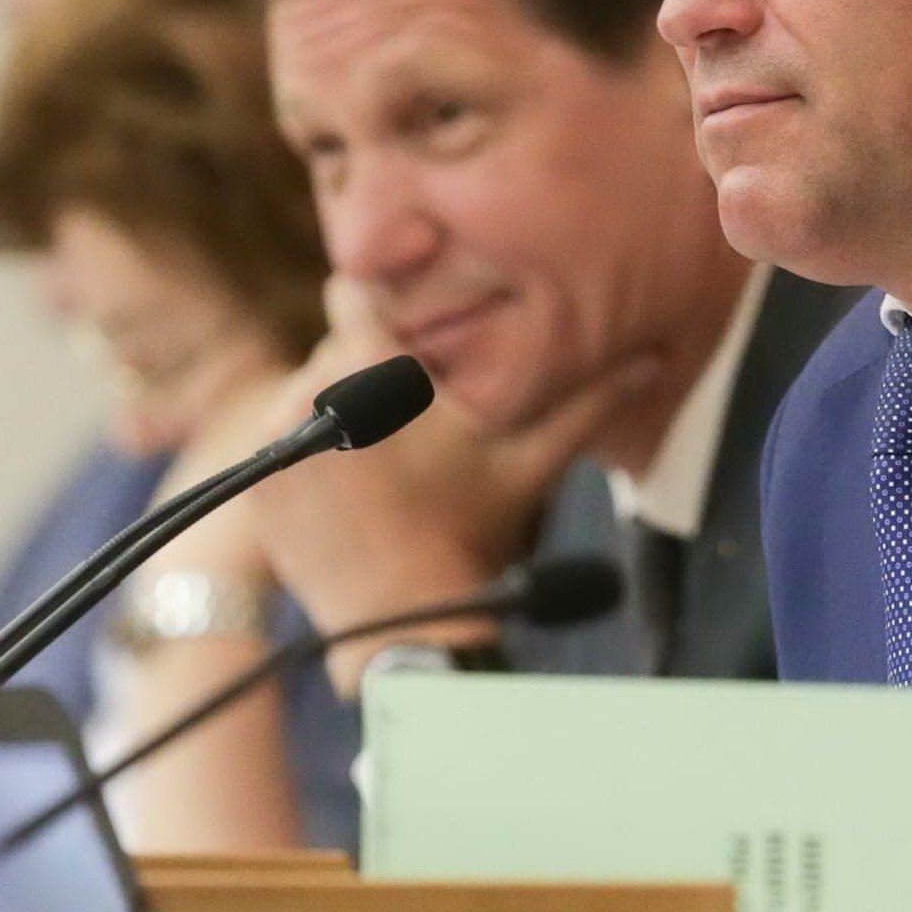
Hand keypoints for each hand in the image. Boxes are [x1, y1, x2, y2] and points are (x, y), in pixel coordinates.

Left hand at [236, 281, 580, 685]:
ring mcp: (275, 436)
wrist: (400, 618)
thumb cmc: (471, 530)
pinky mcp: (257, 478)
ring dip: (337, 409)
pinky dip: (308, 449)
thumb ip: (588, 402)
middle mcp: (311, 390)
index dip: (379, 305)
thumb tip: (654, 358)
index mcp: (374, 370)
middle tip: (412, 415)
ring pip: (306, 390)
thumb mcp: (531, 460)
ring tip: (384, 454)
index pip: (352, 294)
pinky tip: (351, 482)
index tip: (403, 328)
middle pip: (336, 350)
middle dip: (370, 371)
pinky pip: (279, 437)